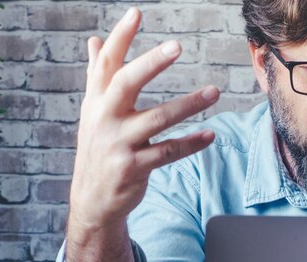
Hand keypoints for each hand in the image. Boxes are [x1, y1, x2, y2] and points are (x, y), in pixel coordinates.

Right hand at [69, 7, 219, 232]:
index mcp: (95, 101)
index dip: (120, 37)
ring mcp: (118, 144)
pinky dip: (191, 143)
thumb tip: (93, 40)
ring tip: (214, 92)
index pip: (106, 63)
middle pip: (126, 83)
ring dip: (188, 104)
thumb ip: (96, 76)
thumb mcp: (92, 112)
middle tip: (177, 46)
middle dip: (151, 63)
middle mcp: (103, 119)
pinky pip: (168, 152)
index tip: (137, 12)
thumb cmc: (98, 147)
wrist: (92, 199)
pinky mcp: (133, 168)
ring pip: (157, 119)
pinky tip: (210, 135)